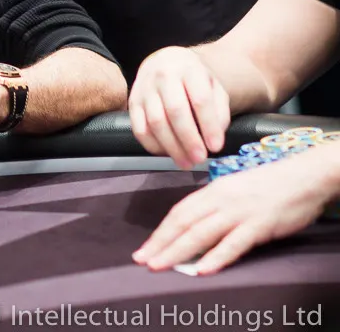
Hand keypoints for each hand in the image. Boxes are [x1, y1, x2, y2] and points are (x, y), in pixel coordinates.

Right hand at [129, 47, 229, 168]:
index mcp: (188, 68)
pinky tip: (167, 152)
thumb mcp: (214, 87)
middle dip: (189, 139)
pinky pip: (140, 129)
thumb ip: (220, 111)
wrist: (167, 63)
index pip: (200, 98)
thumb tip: (214, 138)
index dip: (209, 125)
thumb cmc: (193, 79)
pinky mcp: (133, 102)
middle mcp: (163, 75)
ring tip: (186, 161)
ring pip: (156, 122)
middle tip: (200, 158)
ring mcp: (145, 88)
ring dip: (172, 147)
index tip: (215, 146)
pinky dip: (154, 146)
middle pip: (175, 110)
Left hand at [133, 150, 333, 273]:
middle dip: (161, 243)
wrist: (302, 177)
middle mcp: (222, 199)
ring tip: (161, 266)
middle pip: (185, 222)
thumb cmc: (269, 186)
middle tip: (143, 260)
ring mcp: (239, 212)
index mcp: (214, 190)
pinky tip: (203, 269)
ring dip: (178, 251)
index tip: (145, 248)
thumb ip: (216, 207)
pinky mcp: (258, 225)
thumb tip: (195, 228)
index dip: (161, 231)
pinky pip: (234, 243)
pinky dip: (216, 256)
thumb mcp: (236, 191)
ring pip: (202, 233)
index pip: (180, 212)